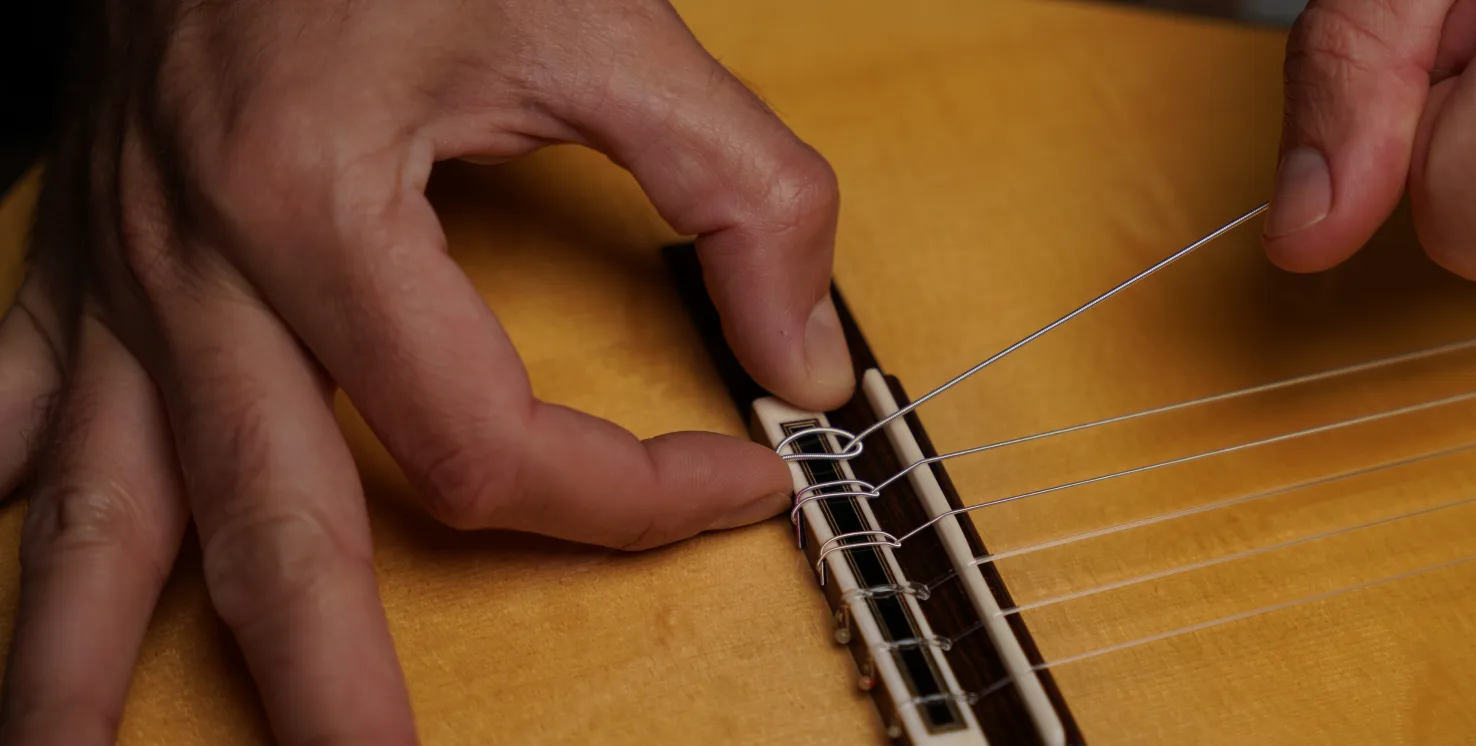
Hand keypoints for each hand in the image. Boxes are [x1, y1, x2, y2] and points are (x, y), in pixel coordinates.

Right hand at [0, 0, 852, 742]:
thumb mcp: (600, 18)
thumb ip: (736, 186)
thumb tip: (804, 357)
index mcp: (322, 210)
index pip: (484, 443)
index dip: (630, 495)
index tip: (735, 485)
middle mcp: (201, 266)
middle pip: (268, 528)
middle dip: (321, 684)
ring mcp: (122, 273)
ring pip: (87, 508)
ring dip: (77, 658)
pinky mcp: (79, 255)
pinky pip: (10, 403)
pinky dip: (5, 494)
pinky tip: (8, 565)